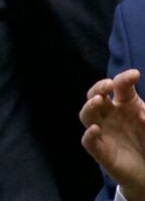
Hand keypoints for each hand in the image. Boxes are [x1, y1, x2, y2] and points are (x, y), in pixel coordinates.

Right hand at [81, 69, 144, 199]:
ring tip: (97, 100)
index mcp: (125, 105)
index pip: (120, 87)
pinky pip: (89, 142)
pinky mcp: (100, 151)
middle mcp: (110, 115)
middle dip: (99, 88)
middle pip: (96, 96)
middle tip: (108, 84)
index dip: (123, 79)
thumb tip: (142, 113)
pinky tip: (95, 129)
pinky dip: (89, 135)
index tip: (134, 74)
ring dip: (90, 106)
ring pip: (87, 115)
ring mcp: (103, 132)